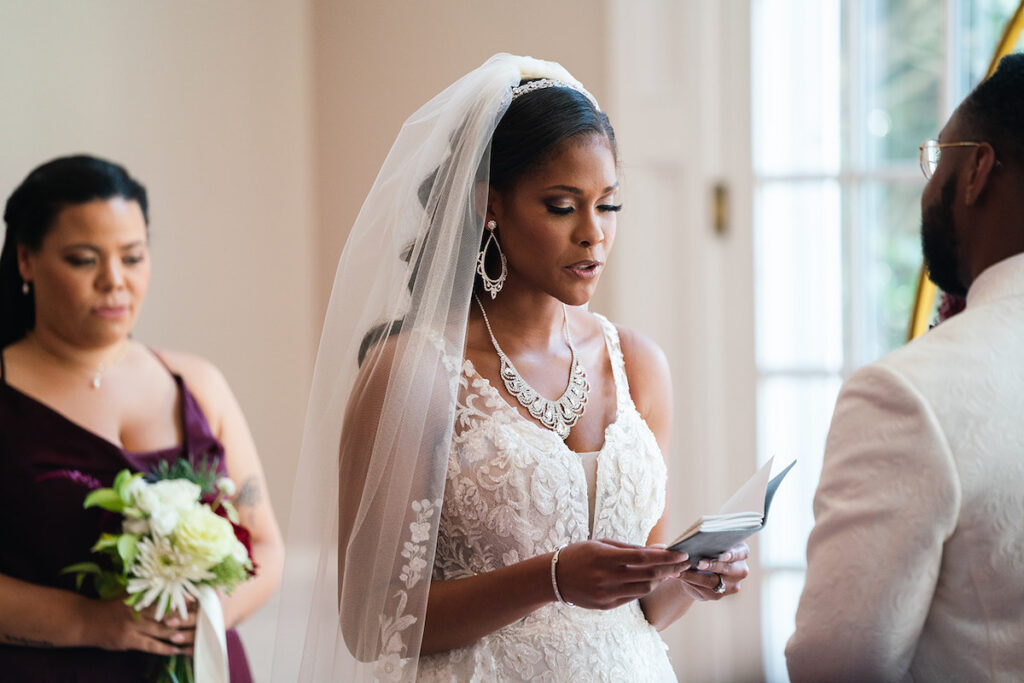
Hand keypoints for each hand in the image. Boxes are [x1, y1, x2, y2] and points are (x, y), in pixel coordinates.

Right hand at [85, 598, 196, 655]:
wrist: (87, 621)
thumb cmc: (111, 607)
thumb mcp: (128, 596)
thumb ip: (146, 594)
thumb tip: (169, 590)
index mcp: (140, 596)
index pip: (166, 596)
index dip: (182, 598)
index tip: (199, 598)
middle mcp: (138, 609)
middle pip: (167, 612)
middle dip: (185, 616)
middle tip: (202, 618)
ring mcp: (133, 625)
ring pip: (161, 629)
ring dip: (178, 633)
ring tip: (195, 636)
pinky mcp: (129, 639)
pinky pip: (150, 645)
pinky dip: (164, 647)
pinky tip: (176, 650)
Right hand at [554, 539, 689, 609]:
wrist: (554, 578)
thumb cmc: (580, 554)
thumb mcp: (602, 544)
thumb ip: (631, 547)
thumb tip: (658, 549)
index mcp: (605, 557)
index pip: (644, 557)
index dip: (666, 557)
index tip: (682, 554)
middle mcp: (607, 577)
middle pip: (648, 575)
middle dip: (669, 569)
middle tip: (683, 564)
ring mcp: (606, 594)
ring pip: (644, 589)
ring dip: (659, 580)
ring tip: (667, 572)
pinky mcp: (606, 606)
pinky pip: (633, 597)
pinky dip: (644, 588)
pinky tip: (649, 581)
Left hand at [677, 543, 748, 600]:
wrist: (698, 568)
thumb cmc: (705, 548)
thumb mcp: (708, 542)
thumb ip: (707, 541)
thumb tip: (696, 541)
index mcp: (741, 552)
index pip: (741, 553)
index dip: (733, 554)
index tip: (722, 555)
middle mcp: (740, 570)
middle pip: (728, 568)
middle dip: (712, 565)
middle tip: (699, 563)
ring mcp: (732, 584)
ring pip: (714, 581)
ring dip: (696, 575)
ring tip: (682, 569)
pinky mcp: (719, 594)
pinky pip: (705, 590)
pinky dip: (691, 582)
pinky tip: (680, 575)